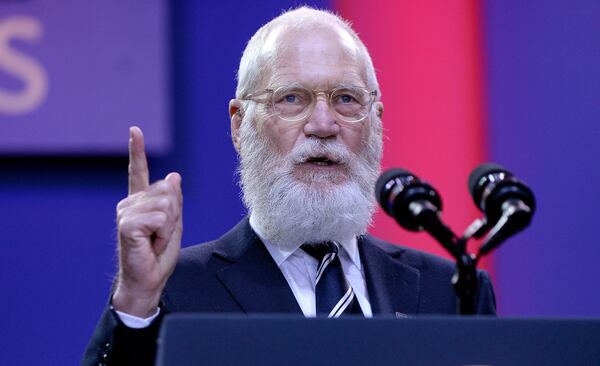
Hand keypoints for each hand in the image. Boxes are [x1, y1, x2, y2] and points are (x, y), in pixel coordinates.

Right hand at [112, 127, 182, 316]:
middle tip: (161, 235)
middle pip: (168, 192)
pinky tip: (150, 243)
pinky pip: (159, 217)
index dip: (137, 150)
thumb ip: (174, 201)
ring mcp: (126, 212)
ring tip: (155, 240)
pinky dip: (162, 233)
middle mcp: (130, 203)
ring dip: (168, 227)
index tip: (134, 130)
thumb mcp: (174, 224)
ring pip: (166, 205)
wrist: (148, 280)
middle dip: (174, 216)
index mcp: (140, 202)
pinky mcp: (126, 223)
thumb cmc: (158, 255)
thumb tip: (173, 175)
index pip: (138, 172)